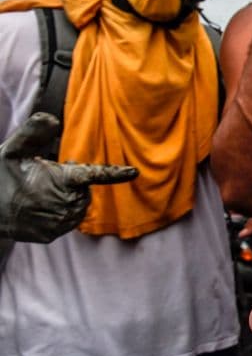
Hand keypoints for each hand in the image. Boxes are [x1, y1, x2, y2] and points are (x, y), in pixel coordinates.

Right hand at [0, 113, 137, 242]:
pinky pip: (67, 221)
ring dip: (67, 198)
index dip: (114, 173)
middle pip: (85, 190)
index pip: (93, 174)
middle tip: (47, 178)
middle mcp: (63, 204)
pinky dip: (59, 212)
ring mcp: (58, 223)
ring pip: (78, 206)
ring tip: (41, 192)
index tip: (133, 172)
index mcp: (60, 180)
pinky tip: (40, 207)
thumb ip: (34, 131)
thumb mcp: (13, 149)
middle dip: (72, 183)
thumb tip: (53, 119)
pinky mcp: (50, 236)